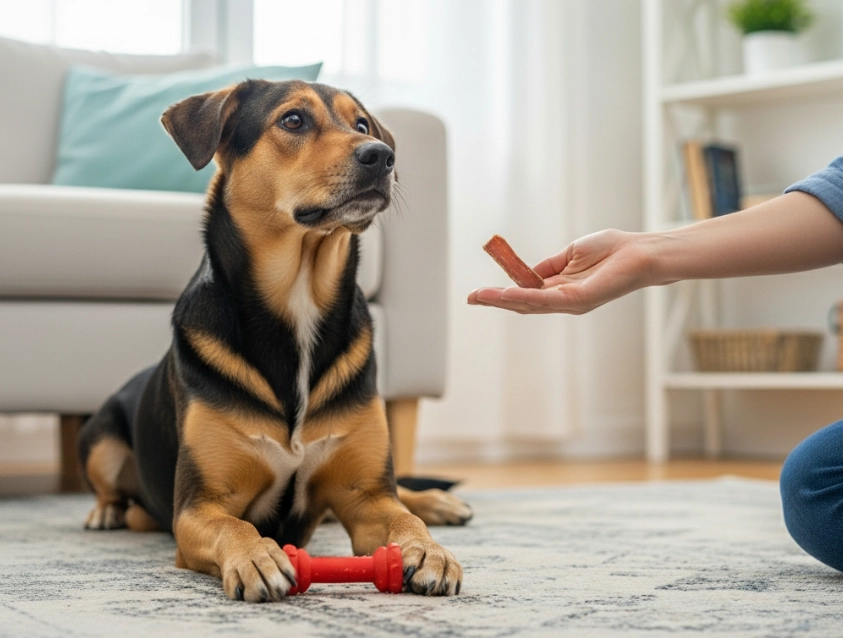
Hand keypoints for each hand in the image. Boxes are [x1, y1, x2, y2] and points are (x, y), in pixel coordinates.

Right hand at [467, 229, 654, 313]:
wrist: (640, 252)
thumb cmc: (612, 250)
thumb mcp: (570, 254)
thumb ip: (548, 266)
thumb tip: (526, 273)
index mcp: (560, 289)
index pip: (525, 295)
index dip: (501, 294)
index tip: (479, 292)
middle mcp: (563, 300)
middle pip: (522, 304)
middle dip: (495, 301)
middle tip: (471, 298)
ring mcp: (570, 302)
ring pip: (530, 304)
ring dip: (503, 300)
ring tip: (481, 296)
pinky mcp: (579, 300)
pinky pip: (546, 299)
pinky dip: (525, 296)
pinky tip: (507, 293)